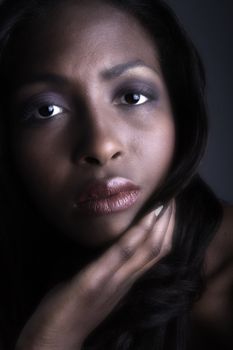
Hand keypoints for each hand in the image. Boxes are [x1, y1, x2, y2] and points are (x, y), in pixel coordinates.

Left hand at [15, 200, 175, 349]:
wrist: (55, 340)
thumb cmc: (74, 309)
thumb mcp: (99, 286)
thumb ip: (111, 268)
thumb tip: (116, 244)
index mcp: (127, 280)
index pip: (156, 253)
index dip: (168, 229)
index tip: (171, 206)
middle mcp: (127, 280)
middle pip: (158, 248)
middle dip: (169, 221)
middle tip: (174, 195)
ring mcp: (113, 281)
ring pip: (147, 250)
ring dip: (159, 224)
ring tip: (166, 201)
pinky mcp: (95, 281)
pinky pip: (121, 254)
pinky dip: (137, 234)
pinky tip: (146, 217)